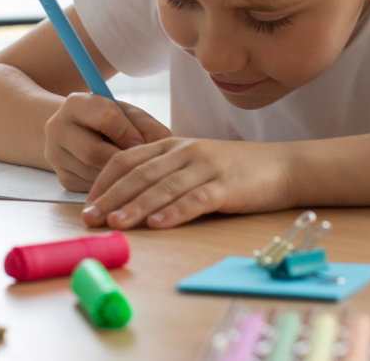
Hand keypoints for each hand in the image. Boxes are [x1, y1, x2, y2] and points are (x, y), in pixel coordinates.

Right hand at [43, 94, 171, 191]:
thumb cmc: (110, 120)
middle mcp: (57, 128)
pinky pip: (92, 189)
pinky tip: (122, 182)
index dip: (129, 133)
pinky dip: (112, 188)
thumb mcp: (128, 115)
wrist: (77, 130)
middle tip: (141, 166)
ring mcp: (56, 156)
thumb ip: (147, 127)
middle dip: (123, 162)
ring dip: (120, 178)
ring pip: (94, 175)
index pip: (106, 117)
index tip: (141, 143)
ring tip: (135, 174)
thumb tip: (165, 146)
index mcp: (76, 104)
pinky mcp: (63, 179)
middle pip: (95, 153)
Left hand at [81, 138, 293, 228]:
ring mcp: (206, 168)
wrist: (283, 166)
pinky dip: (175, 212)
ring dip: (136, 206)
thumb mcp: (194, 163)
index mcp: (173, 145)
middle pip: (139, 174)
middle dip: (110, 197)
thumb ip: (165, 174)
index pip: (128, 160)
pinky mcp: (227, 186)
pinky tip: (158, 224)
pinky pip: (196, 200)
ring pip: (163, 187)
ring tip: (116, 223)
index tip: (86, 204)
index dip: (104, 182)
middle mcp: (185, 152)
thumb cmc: (235, 170)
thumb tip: (127, 199)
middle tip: (89, 218)